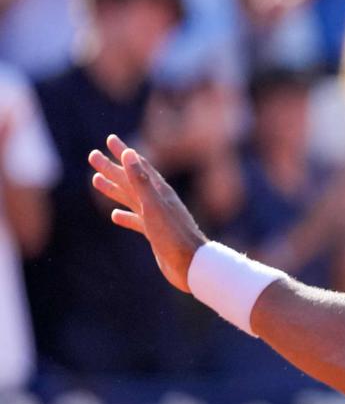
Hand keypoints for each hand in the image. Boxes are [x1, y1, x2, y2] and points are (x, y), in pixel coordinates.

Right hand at [88, 134, 206, 292]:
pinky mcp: (155, 233)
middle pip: (130, 180)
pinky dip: (125, 216)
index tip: (110, 139)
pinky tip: (115, 215)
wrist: (192, 265)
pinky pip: (136, 220)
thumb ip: (140, 181)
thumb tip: (129, 153)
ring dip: (114, 188)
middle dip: (111, 167)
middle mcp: (158, 201)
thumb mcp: (154, 205)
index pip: (137, 166)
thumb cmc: (174, 235)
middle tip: (93, 155)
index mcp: (158, 192)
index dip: (123, 152)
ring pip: (130, 199)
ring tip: (95, 180)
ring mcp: (156, 217)